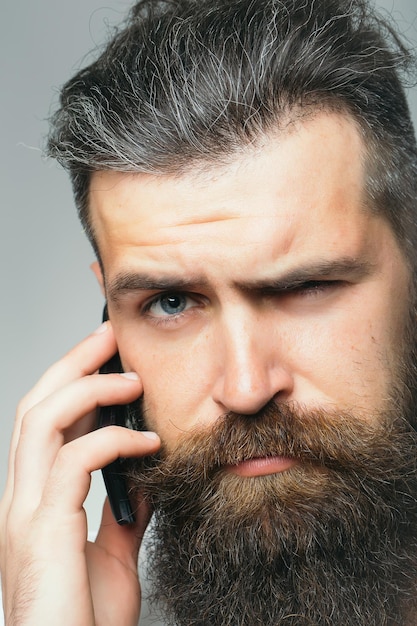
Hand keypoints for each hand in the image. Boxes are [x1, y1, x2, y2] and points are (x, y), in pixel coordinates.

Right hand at [0, 322, 159, 624]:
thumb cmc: (86, 620)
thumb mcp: (114, 551)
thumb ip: (125, 508)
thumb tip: (147, 469)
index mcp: (36, 500)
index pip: (46, 423)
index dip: (72, 382)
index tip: (109, 358)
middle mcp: (21, 498)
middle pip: (34, 406)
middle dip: (71, 364)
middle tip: (108, 337)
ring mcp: (25, 512)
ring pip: (41, 420)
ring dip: (87, 389)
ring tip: (130, 379)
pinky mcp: (42, 530)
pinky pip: (74, 463)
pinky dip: (113, 441)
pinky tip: (147, 443)